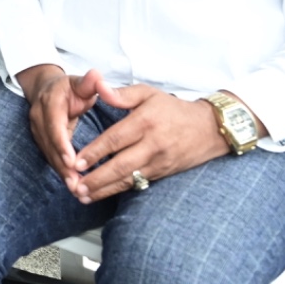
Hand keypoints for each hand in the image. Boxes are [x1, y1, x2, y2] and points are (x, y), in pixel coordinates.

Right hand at [16, 64, 99, 183]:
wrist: (46, 88)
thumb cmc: (68, 87)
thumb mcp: (80, 82)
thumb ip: (89, 82)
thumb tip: (97, 76)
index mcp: (49, 102)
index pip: (54, 125)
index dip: (62, 144)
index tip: (72, 161)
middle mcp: (39, 117)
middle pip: (50, 145)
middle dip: (63, 166)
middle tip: (77, 185)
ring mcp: (37, 129)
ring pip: (49, 153)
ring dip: (62, 172)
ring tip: (76, 189)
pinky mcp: (40, 140)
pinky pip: (50, 156)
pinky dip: (60, 170)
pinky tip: (72, 184)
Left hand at [64, 79, 229, 202]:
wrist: (209, 129)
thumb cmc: (172, 108)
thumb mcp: (148, 93)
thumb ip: (122, 94)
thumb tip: (99, 87)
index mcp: (146, 122)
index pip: (116, 139)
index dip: (96, 152)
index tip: (77, 162)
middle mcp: (153, 145)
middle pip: (121, 164)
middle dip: (97, 178)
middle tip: (75, 186)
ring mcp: (159, 162)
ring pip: (129, 179)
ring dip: (105, 189)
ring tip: (83, 196)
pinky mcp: (162, 173)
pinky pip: (138, 183)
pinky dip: (119, 190)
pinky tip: (102, 194)